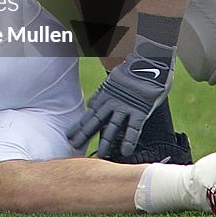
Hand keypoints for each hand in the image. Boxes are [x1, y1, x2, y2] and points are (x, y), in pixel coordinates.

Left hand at [67, 40, 174, 157]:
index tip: (70, 136)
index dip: (79, 126)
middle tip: (74, 146)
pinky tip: (124, 150)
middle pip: (95, 122)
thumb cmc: (130, 71)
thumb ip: (101, 95)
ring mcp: (125, 107)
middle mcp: (111, 103)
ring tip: (100, 154)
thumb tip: (89, 104)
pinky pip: (134, 127)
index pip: (89, 114)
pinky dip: (129, 139)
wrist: (145, 61)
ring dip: (106, 141)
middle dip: (84, 134)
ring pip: (112, 127)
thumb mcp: (110, 82)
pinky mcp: (140, 110)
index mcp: (104, 97)